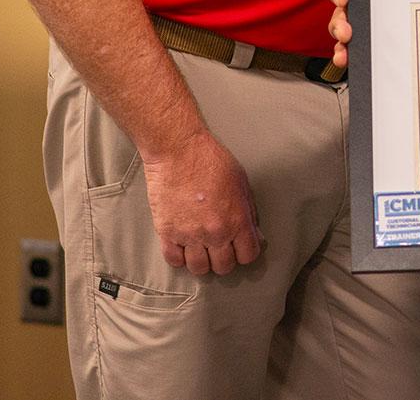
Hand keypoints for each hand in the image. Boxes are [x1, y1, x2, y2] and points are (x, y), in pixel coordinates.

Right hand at [140, 132, 262, 275]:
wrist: (178, 150)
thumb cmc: (212, 160)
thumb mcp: (241, 183)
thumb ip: (247, 211)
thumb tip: (252, 232)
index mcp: (236, 220)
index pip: (248, 256)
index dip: (245, 252)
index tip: (241, 247)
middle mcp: (214, 233)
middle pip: (223, 267)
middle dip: (224, 259)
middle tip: (220, 248)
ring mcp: (189, 235)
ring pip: (199, 268)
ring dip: (202, 261)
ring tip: (201, 249)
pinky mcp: (167, 232)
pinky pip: (174, 260)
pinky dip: (179, 257)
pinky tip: (183, 247)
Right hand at [328, 0, 419, 69]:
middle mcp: (361, 2)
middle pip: (340, 12)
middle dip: (338, 22)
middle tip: (347, 31)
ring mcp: (365, 22)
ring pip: (343, 33)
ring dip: (339, 43)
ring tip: (345, 52)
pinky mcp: (373, 39)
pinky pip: (355, 49)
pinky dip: (347, 55)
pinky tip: (348, 62)